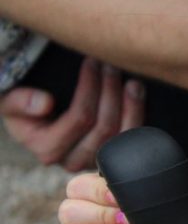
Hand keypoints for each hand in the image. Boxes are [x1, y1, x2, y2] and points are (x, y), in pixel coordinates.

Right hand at [1, 57, 144, 170]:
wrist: (37, 125)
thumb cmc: (24, 109)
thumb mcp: (10, 102)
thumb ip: (19, 102)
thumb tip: (45, 103)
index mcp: (48, 150)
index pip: (79, 119)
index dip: (90, 88)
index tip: (92, 61)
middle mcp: (73, 161)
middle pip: (104, 128)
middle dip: (111, 92)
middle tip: (112, 66)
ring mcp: (95, 163)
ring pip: (122, 137)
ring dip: (130, 106)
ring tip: (131, 80)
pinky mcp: (113, 158)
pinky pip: (133, 143)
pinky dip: (139, 118)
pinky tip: (138, 95)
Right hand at [59, 173, 187, 223]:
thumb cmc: (170, 222)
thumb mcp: (161, 202)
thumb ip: (144, 191)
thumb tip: (139, 186)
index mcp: (96, 197)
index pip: (77, 188)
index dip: (95, 191)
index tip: (119, 197)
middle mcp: (86, 221)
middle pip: (68, 213)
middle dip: (100, 215)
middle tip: (128, 219)